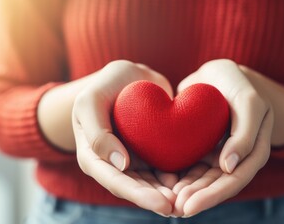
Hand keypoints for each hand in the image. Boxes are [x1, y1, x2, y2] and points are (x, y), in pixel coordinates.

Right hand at [72, 60, 177, 215]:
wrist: (126, 77)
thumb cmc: (103, 86)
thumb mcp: (90, 102)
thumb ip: (97, 132)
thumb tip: (120, 164)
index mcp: (94, 158)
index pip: (115, 182)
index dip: (139, 195)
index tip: (163, 203)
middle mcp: (114, 164)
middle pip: (136, 189)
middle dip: (158, 200)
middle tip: (180, 207)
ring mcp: (133, 160)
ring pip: (152, 182)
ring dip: (170, 192)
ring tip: (190, 199)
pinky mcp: (150, 152)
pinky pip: (164, 166)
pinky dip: (177, 175)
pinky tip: (193, 180)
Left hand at [172, 59, 273, 216]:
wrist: (218, 75)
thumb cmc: (237, 84)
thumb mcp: (249, 103)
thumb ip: (246, 133)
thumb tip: (230, 167)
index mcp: (254, 151)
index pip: (234, 180)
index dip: (213, 195)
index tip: (189, 205)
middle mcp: (236, 158)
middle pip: (217, 186)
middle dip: (197, 199)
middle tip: (174, 209)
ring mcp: (217, 154)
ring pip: (202, 180)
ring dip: (186, 192)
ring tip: (167, 202)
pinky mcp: (200, 148)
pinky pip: (190, 166)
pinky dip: (179, 177)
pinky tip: (163, 184)